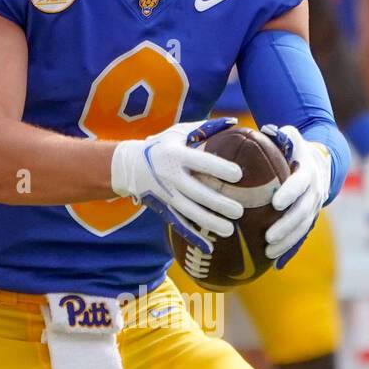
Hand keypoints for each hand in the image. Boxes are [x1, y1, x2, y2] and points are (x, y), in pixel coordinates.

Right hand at [110, 118, 244, 255]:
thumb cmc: (161, 146)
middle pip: (197, 192)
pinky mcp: (163, 208)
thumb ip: (206, 127)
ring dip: (210, 223)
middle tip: (239, 211)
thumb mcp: (178, 132)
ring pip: (190, 212)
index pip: (201, 162)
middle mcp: (170, 176)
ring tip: (230, 230)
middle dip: (219, 203)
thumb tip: (234, 123)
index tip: (239, 175)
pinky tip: (209, 246)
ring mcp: (166, 195)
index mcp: (175, 155)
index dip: (220, 168)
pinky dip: (193, 236)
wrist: (128, 166)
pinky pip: (179, 224)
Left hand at [261, 124, 330, 265]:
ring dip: (288, 241)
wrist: (324, 160)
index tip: (275, 203)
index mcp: (309, 171)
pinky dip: (291, 249)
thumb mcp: (292, 136)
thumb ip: (282, 134)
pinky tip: (276, 263)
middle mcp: (315, 190)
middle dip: (286, 225)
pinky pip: (302, 235)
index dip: (290, 193)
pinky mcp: (311, 217)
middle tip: (268, 237)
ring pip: (304, 227)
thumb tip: (265, 130)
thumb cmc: (297, 147)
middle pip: (303, 211)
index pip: (300, 183)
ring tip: (268, 252)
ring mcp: (315, 206)